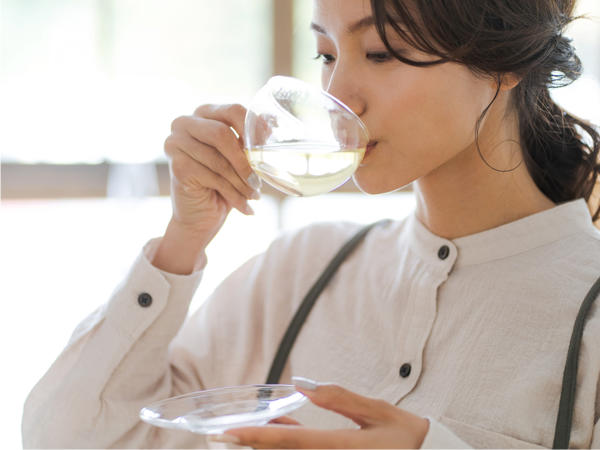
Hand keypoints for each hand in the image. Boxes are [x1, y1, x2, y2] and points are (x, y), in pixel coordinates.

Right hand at [164, 104, 260, 243]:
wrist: (201, 215)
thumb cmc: (223, 182)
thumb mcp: (239, 158)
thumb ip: (249, 141)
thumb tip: (273, 124)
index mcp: (204, 113)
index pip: (233, 110)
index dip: (254, 128)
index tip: (267, 147)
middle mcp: (185, 123)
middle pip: (222, 134)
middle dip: (245, 161)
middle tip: (258, 180)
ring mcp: (176, 143)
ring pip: (219, 160)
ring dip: (242, 182)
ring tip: (254, 195)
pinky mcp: (177, 166)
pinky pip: (213, 177)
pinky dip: (233, 194)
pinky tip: (244, 205)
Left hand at [211, 377, 429, 448]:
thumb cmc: (407, 437)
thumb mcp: (377, 412)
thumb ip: (340, 399)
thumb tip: (305, 385)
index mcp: (341, 449)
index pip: (290, 442)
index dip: (257, 437)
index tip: (229, 433)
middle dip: (255, 443)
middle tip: (229, 431)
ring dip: (271, 444)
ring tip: (253, 426)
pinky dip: (289, 446)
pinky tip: (284, 427)